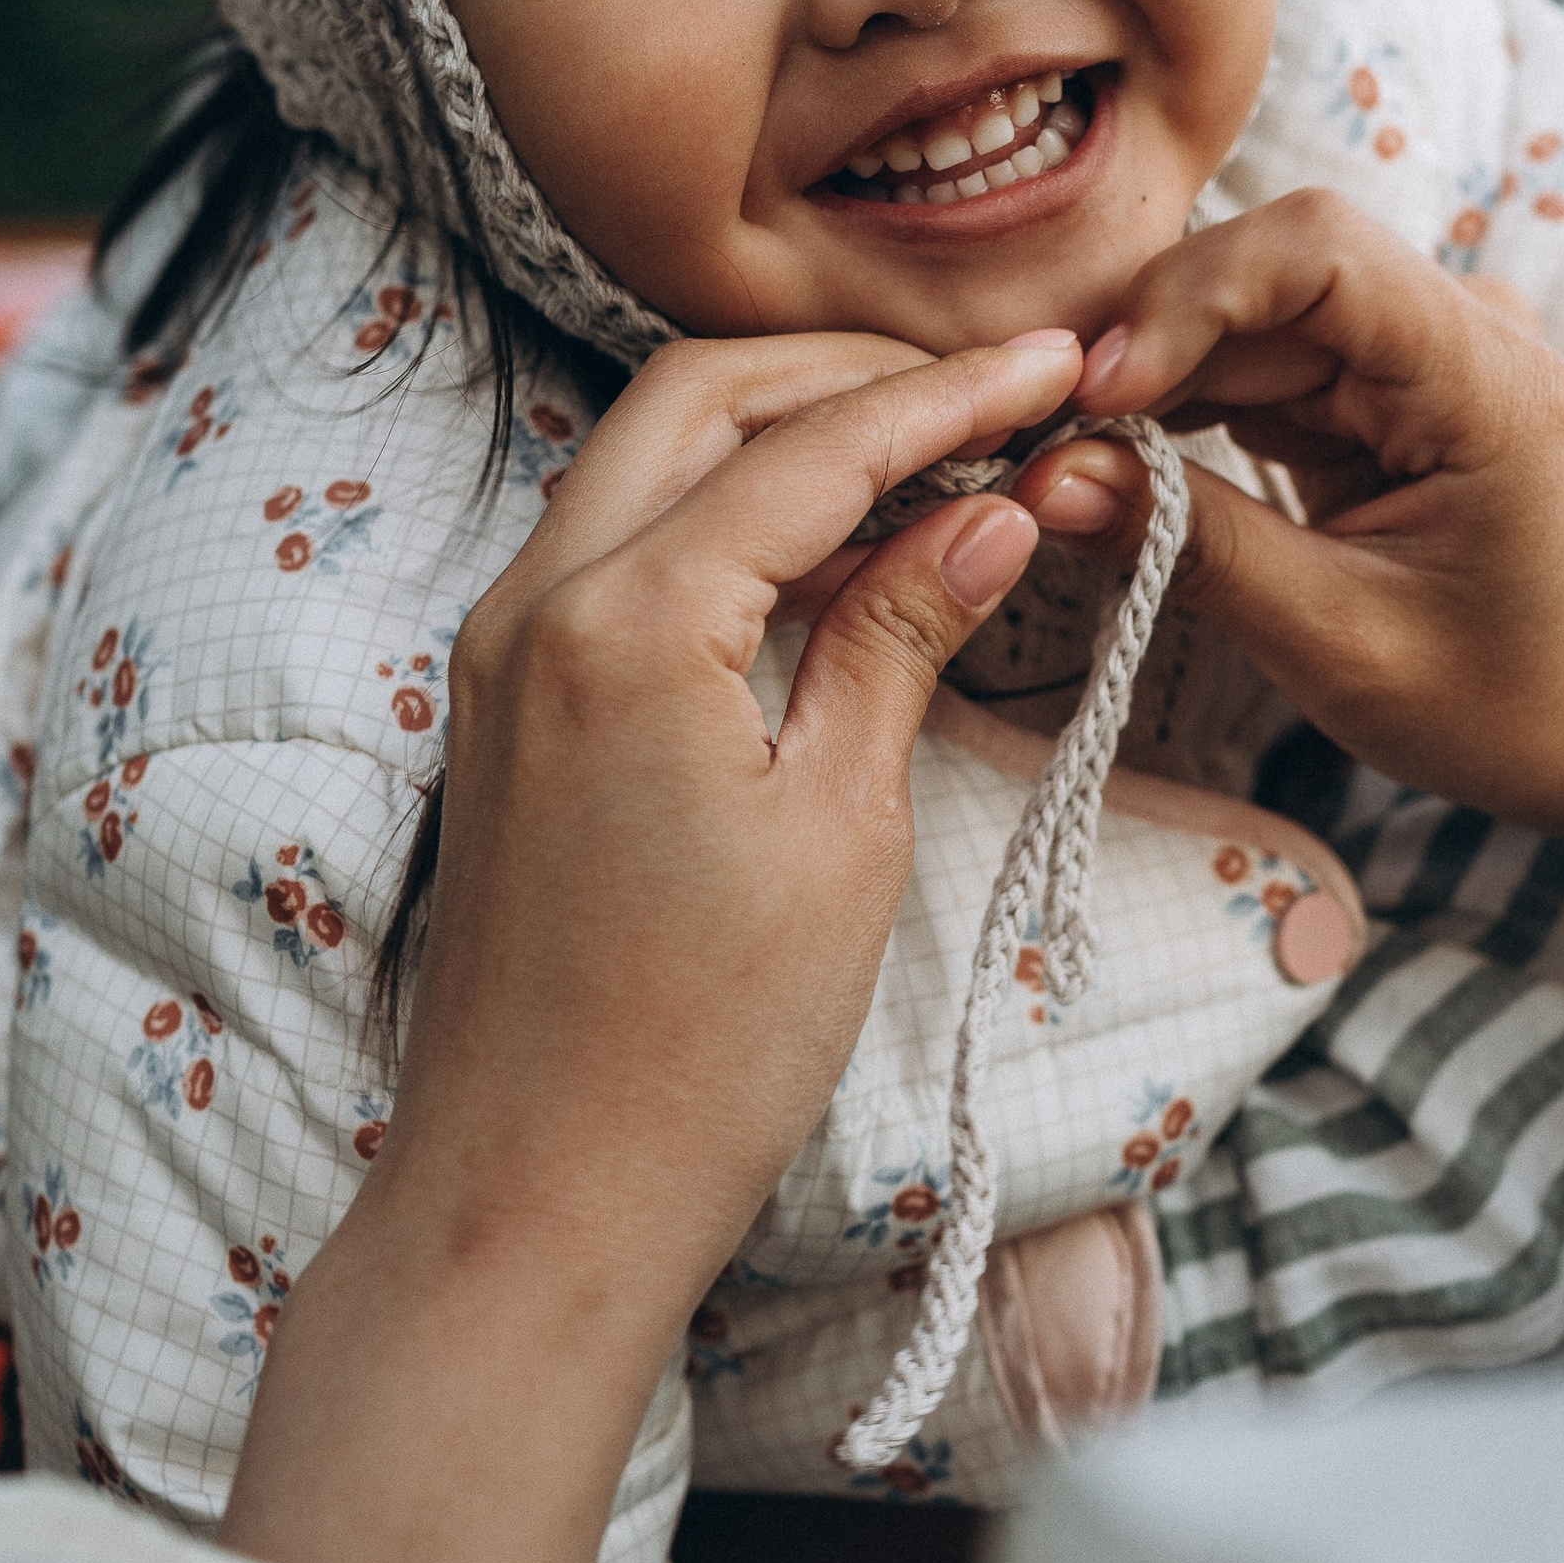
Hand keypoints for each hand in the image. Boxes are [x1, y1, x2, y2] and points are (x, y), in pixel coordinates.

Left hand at [223, 324, 1078, 1562]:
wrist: (537, 1198)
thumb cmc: (703, 1043)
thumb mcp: (843, 825)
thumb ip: (901, 635)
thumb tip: (989, 509)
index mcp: (628, 617)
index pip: (813, 446)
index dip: (948, 396)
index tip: (1059, 364)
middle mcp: (537, 599)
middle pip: (702, 400)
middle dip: (850, 374)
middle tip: (989, 390)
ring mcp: (504, 647)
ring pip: (648, 460)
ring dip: (786, 433)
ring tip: (933, 454)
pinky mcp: (506, 703)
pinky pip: (618, 544)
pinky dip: (728, 512)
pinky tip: (834, 549)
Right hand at [1016, 192, 1563, 831]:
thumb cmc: (1498, 696)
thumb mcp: (1339, 642)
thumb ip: (1196, 548)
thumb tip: (1048, 477)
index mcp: (1485, 377)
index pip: (1320, 250)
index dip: (1190, 297)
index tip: (1098, 392)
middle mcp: (1459, 329)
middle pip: (1262, 274)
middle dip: (1142, 347)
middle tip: (1035, 441)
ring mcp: (1417, 344)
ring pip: (1241, 318)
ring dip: (1148, 384)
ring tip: (1064, 466)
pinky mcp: (1375, 377)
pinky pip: (1253, 362)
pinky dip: (1178, 409)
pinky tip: (1121, 467)